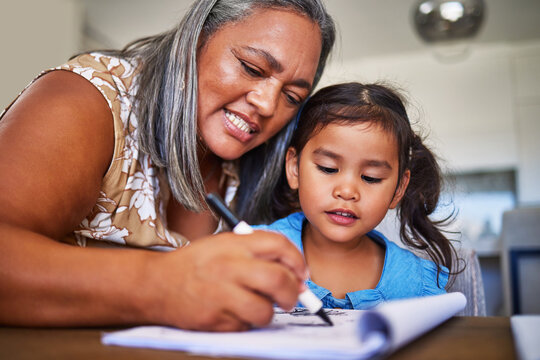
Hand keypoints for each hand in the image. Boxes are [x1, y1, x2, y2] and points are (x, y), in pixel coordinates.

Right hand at [144, 230, 306, 330]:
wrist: (158, 284)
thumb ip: (257, 253)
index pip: (279, 245)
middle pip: (279, 279)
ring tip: (257, 306)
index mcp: (234, 243)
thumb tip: (294, 272)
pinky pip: (245, 326)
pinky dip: (245, 322)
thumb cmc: (197, 264)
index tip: (301, 273)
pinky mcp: (215, 319)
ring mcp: (222, 294)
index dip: (297, 261)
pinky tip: (233, 312)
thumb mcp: (225, 244)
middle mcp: (229, 266)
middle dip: (293, 293)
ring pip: (265, 310)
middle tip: (291, 298)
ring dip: (268, 312)